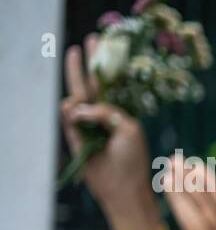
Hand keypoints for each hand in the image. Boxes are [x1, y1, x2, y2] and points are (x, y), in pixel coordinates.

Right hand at [60, 41, 156, 229]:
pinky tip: (73, 104)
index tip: (105, 45)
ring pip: (77, 97)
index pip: (111, 85)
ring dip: (76, 79)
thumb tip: (78, 105)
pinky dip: (70, 110)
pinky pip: (68, 117)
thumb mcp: (128, 129)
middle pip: (92, 84)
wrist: (122, 187)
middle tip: (86, 41)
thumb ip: (106, 111)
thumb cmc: (132, 160)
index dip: (107, 66)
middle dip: (88, 63)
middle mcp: (104, 117)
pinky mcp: (75, 137)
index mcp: (121, 113)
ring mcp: (88, 126)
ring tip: (77, 58)